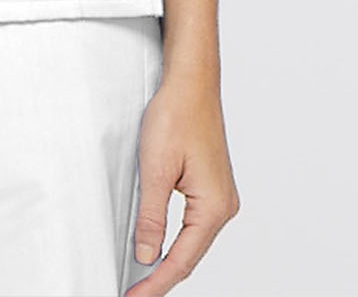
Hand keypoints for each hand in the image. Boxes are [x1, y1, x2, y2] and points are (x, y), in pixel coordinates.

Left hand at [124, 70, 239, 295]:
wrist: (191, 81)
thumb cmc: (178, 114)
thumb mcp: (156, 170)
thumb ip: (151, 217)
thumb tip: (146, 255)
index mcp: (215, 207)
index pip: (183, 260)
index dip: (156, 282)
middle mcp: (223, 206)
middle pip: (190, 255)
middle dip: (162, 276)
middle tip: (134, 292)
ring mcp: (219, 196)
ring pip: (192, 241)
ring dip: (169, 260)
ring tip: (143, 278)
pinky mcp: (211, 186)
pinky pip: (193, 224)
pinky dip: (175, 240)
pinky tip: (159, 247)